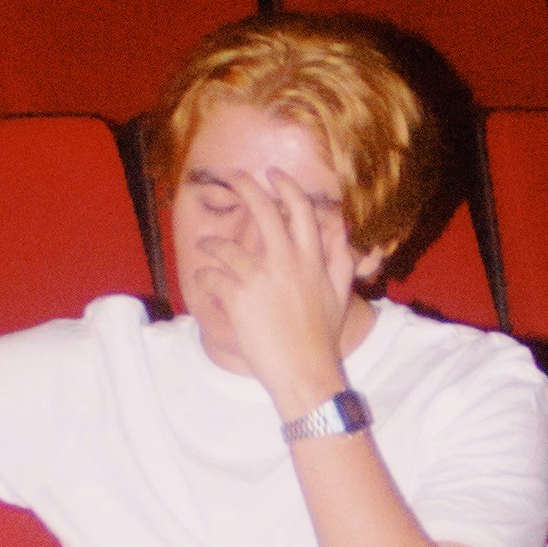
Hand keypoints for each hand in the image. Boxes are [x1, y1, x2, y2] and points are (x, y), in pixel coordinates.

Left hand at [177, 161, 359, 416]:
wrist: (305, 372)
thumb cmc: (323, 337)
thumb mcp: (340, 296)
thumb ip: (341, 262)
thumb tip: (342, 236)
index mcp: (312, 260)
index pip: (301, 210)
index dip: (286, 187)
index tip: (273, 174)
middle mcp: (287, 262)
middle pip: (263, 211)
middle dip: (245, 186)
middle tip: (230, 176)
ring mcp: (260, 278)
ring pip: (226, 247)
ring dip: (211, 244)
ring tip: (205, 245)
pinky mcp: (239, 298)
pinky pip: (213, 278)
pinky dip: (205, 278)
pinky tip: (205, 282)